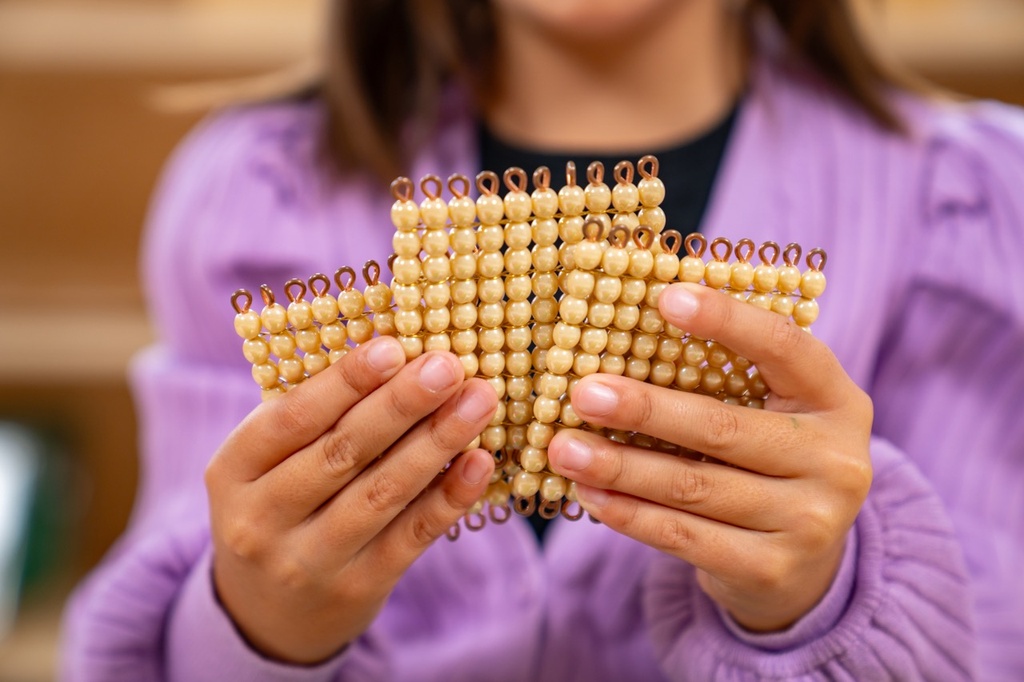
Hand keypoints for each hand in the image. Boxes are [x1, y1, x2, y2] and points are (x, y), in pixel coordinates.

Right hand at [205, 337, 497, 663]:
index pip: (292, 419)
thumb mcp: (268, 462)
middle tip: (448, 366)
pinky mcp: (357, 590)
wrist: (268, 614)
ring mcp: (308, 561)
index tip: (394, 347)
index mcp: (233, 470)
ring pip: (382, 493)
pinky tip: (479, 461)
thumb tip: (398, 353)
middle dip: (401, 404)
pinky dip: (449, 497)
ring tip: (478, 401)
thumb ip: (317, 414)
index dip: (345, 382)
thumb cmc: (280, 506)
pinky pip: (410, 536)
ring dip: (437, 442)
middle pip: (342, 452)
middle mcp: (261, 519)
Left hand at [547, 283, 872, 631]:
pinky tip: (590, 493)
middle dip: (645, 410)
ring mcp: (808, 520)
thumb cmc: (770, 456)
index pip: (784, 347)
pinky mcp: (772, 569)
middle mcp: (834, 459)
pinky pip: (685, 537)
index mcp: (835, 398)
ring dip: (620, 467)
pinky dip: (630, 514)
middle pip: (724, 427)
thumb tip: (631, 318)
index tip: (665, 298)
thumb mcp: (773, 407)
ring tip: (564, 449)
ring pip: (695, 487)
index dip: (727, 320)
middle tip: (583, 393)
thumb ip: (725, 370)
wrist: (808, 561)